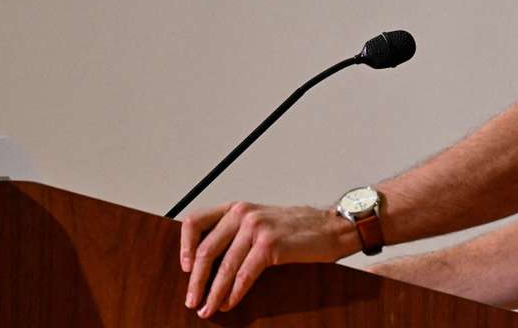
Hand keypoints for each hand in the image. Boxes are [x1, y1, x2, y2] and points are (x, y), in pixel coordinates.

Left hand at [178, 201, 355, 317]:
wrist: (332, 227)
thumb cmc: (297, 229)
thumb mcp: (261, 222)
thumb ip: (236, 234)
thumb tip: (208, 264)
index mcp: (236, 208)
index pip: (195, 221)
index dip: (185, 246)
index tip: (185, 268)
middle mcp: (243, 214)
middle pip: (206, 250)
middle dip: (196, 281)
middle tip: (192, 301)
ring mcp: (257, 228)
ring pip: (224, 266)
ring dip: (213, 293)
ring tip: (208, 309)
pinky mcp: (271, 245)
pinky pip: (244, 274)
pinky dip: (234, 293)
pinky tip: (230, 303)